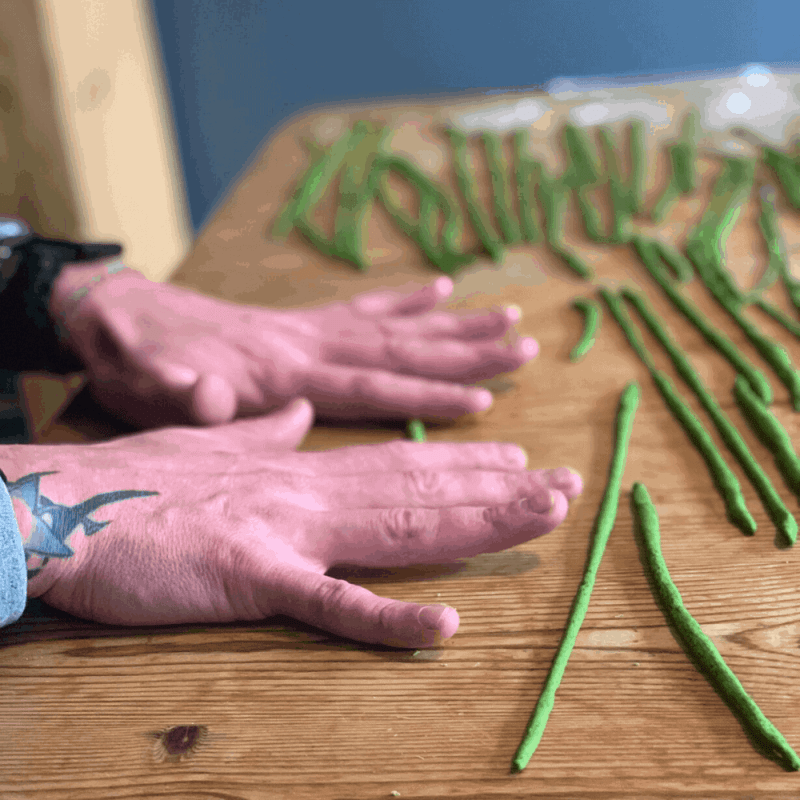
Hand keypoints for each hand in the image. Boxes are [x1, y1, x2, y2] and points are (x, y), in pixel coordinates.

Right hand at [6, 399, 580, 646]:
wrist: (67, 502)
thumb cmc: (135, 483)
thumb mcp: (212, 447)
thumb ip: (267, 435)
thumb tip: (302, 415)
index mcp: (299, 470)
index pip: (399, 462)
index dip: (463, 462)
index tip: (518, 459)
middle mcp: (307, 492)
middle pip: (419, 489)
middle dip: (499, 489)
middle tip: (568, 484)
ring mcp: (284, 532)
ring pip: (398, 527)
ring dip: (475, 525)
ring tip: (543, 516)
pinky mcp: (250, 577)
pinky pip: (328, 603)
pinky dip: (387, 616)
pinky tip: (446, 628)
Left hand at [51, 265, 536, 427]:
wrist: (114, 314)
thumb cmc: (136, 362)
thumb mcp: (145, 387)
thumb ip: (180, 394)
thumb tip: (211, 397)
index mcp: (284, 371)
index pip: (370, 383)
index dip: (427, 394)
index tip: (485, 398)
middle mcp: (309, 342)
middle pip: (401, 347)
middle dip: (465, 351)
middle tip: (524, 344)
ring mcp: (308, 327)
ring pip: (395, 325)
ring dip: (453, 326)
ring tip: (507, 318)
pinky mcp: (301, 321)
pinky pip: (363, 308)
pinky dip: (405, 301)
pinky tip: (441, 291)